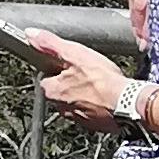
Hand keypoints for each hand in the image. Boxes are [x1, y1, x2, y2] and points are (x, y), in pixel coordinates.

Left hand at [19, 26, 139, 134]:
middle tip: (86, 73)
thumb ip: (50, 44)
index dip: (57, 69)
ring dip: (85, 95)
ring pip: (77, 102)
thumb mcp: (73, 53)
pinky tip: (107, 96)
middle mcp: (62, 107)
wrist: (128, 103)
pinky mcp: (95, 124)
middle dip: (71, 83)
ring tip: (98, 84)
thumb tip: (31, 34)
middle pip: (61, 92)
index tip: (69, 64)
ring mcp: (79, 118)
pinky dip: (98, 105)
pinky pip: (93, 112)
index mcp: (52, 91)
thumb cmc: (101, 80)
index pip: (47, 78)